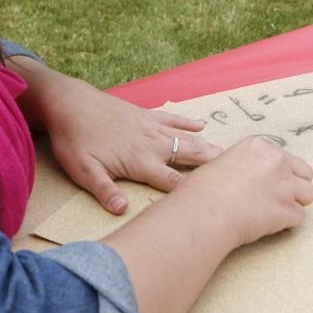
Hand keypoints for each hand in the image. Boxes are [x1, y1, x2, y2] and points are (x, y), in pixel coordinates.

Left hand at [6, 58, 221, 213]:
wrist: (69, 102)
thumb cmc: (74, 139)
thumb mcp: (82, 170)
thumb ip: (103, 191)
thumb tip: (122, 211)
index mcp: (141, 162)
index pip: (175, 182)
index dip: (197, 193)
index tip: (220, 201)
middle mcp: (153, 144)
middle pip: (191, 158)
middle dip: (216, 168)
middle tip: (243, 175)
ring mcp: (151, 127)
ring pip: (188, 139)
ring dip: (209, 147)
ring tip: (233, 155)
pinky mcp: (145, 115)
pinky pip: (173, 119)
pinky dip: (188, 123)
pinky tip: (202, 126)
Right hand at [175, 136, 312, 247]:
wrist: (205, 212)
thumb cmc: (202, 190)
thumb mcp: (221, 164)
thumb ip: (242, 166)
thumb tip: (245, 178)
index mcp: (259, 146)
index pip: (283, 157)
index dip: (276, 173)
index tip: (265, 183)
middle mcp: (276, 161)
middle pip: (305, 173)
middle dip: (294, 185)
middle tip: (275, 198)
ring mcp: (285, 186)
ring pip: (309, 194)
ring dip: (294, 204)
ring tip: (275, 212)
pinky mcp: (287, 210)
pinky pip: (299, 217)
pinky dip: (287, 223)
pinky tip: (269, 225)